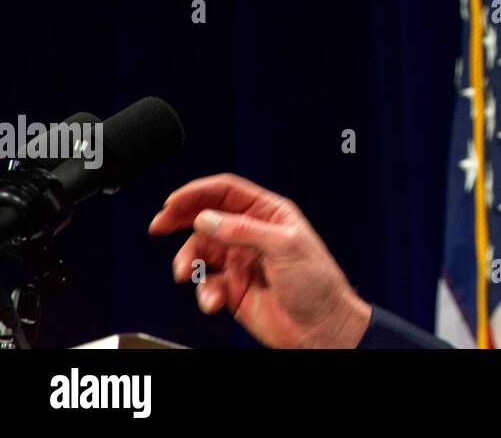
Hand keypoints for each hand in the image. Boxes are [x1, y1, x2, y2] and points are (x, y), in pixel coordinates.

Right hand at [148, 172, 371, 348]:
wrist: (321, 327)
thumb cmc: (317, 283)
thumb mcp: (284, 246)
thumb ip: (243, 230)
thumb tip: (206, 218)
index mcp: (269, 214)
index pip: (227, 192)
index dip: (198, 192)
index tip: (173, 202)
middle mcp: (252, 234)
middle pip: (208, 217)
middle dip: (180, 220)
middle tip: (158, 226)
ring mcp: (241, 261)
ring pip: (201, 252)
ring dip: (189, 261)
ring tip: (185, 274)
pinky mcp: (233, 289)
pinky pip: (206, 284)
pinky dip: (204, 292)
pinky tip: (214, 301)